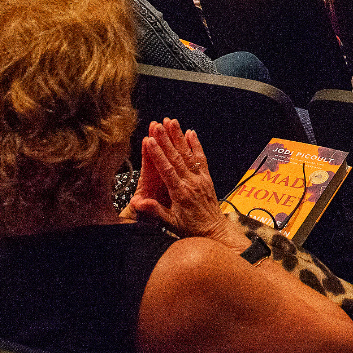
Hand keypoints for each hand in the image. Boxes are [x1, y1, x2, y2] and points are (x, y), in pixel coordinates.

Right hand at [124, 118, 244, 246]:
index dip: (157, 154)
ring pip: (189, 154)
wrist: (214, 230)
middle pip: (177, 157)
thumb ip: (155, 211)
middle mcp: (192, 182)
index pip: (167, 169)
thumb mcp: (170, 223)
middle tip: (158, 125)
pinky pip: (201, 158)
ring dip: (180, 137)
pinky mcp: (207, 177)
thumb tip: (139, 203)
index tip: (149, 141)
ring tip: (172, 122)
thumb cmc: (190, 228)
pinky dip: (196, 145)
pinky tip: (191, 133)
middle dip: (166, 139)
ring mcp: (201, 178)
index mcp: (180, 193)